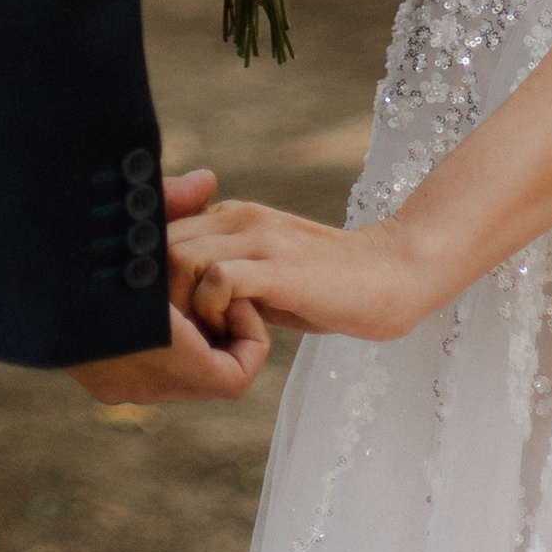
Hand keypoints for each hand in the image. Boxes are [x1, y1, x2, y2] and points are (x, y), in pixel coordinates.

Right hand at [70, 166, 268, 403]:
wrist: (14, 273)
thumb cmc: (82, 243)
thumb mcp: (134, 219)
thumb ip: (172, 203)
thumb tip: (207, 179)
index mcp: (161, 362)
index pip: (235, 377)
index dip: (244, 337)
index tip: (227, 295)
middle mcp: (139, 386)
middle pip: (209, 377)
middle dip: (215, 334)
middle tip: (203, 287)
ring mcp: (113, 386)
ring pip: (179, 376)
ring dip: (186, 336)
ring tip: (169, 285)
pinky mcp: (96, 380)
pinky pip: (152, 373)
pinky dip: (160, 341)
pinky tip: (147, 296)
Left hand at [171, 193, 445, 345]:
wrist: (395, 274)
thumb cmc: (330, 285)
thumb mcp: (266, 276)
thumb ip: (226, 278)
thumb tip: (180, 307)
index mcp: (232, 216)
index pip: (161, 237)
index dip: (156, 282)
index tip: (177, 320)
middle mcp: (239, 218)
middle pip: (160, 248)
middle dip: (162, 298)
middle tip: (191, 334)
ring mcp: (260, 238)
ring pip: (181, 260)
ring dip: (185, 306)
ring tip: (214, 335)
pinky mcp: (280, 266)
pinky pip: (218, 279)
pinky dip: (214, 311)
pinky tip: (239, 333)